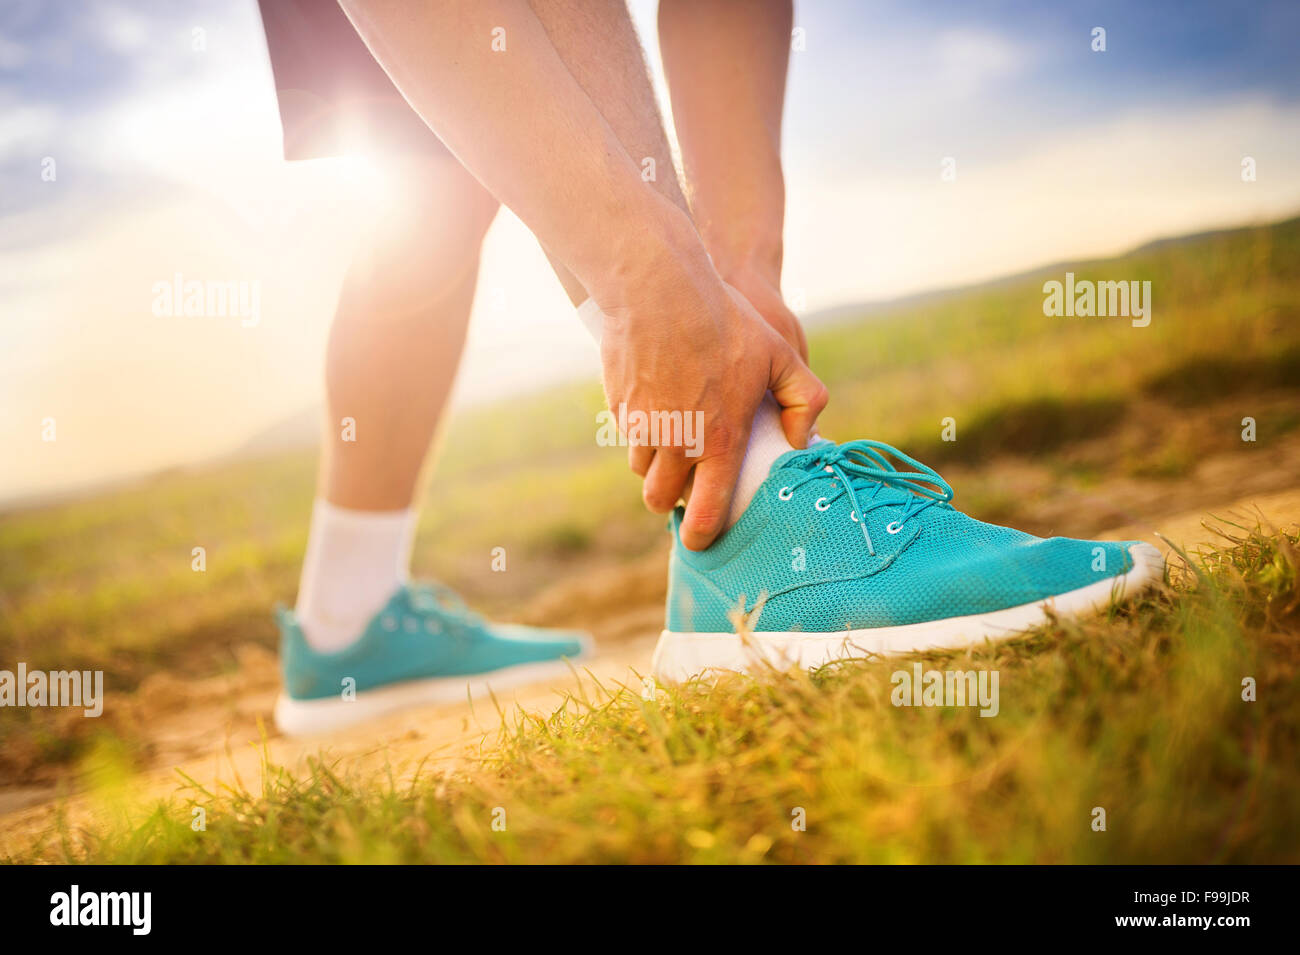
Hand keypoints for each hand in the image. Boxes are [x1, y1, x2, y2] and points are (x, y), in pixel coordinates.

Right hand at [600, 259, 826, 550]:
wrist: (659, 289)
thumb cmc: (726, 321)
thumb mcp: (783, 354)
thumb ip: (806, 401)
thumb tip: (804, 440)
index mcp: (719, 441)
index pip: (706, 512)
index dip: (703, 535)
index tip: (702, 541)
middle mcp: (677, 444)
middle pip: (659, 500)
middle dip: (670, 503)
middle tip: (686, 489)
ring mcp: (642, 427)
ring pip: (641, 470)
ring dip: (655, 468)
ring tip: (674, 449)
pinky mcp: (619, 407)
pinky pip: (627, 437)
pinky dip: (640, 437)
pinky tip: (657, 414)